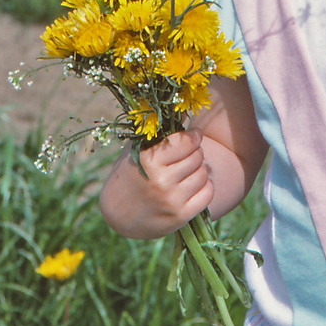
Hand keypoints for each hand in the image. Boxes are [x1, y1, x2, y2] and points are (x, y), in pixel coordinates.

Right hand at [99, 129, 214, 239]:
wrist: (117, 214)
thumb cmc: (129, 175)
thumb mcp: (138, 149)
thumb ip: (160, 130)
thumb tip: (186, 109)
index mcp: (148, 160)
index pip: (186, 141)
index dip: (193, 136)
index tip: (193, 135)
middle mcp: (160, 180)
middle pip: (197, 156)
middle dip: (195, 152)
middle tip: (187, 155)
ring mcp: (171, 200)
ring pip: (203, 173)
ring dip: (199, 169)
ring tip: (188, 170)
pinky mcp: (180, 216)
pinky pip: (208, 193)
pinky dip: (205, 186)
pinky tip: (194, 185)